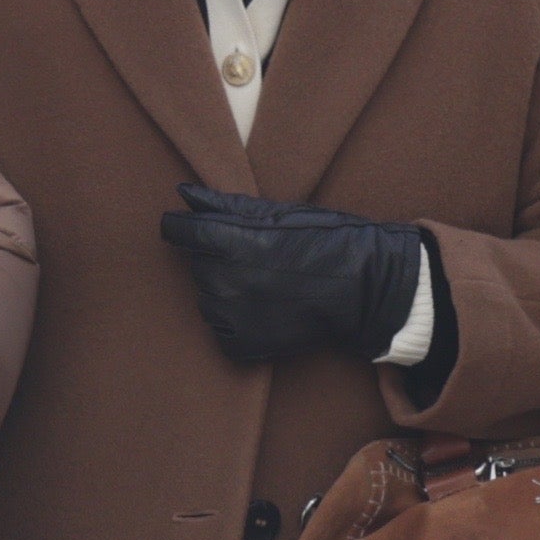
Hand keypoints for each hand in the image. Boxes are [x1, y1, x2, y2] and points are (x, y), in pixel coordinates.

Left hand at [157, 184, 423, 364]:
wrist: (363, 289)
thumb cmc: (324, 240)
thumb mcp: (277, 213)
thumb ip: (223, 205)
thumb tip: (183, 195)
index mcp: (227, 242)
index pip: (177, 231)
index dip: (184, 228)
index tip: (194, 230)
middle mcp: (222, 280)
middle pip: (197, 265)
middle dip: (218, 260)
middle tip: (258, 259)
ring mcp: (230, 316)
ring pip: (208, 298)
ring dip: (227, 291)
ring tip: (265, 285)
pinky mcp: (242, 344)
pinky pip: (222, 331)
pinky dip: (238, 323)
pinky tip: (265, 311)